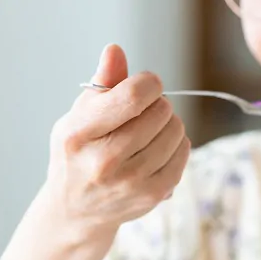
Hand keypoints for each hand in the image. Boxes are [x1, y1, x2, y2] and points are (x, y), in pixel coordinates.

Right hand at [43, 44, 189, 241]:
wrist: (76, 209)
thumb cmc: (79, 153)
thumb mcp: (79, 115)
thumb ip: (102, 83)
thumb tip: (115, 50)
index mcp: (79, 134)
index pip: (133, 96)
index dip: (149, 83)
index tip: (146, 86)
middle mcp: (104, 161)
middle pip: (160, 112)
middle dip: (158, 104)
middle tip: (145, 112)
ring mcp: (130, 182)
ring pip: (176, 131)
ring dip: (169, 123)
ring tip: (152, 130)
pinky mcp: (152, 195)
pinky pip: (183, 153)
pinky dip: (178, 144)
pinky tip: (160, 147)